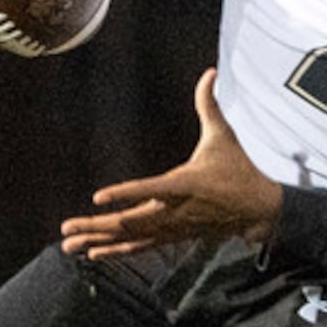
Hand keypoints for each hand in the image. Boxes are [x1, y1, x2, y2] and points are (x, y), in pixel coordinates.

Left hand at [59, 70, 284, 259]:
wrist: (259, 210)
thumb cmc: (239, 169)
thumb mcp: (224, 136)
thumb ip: (209, 105)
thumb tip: (211, 72)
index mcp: (185, 183)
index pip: (151, 189)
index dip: (126, 194)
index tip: (98, 197)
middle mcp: (176, 210)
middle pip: (131, 222)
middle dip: (96, 227)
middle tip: (66, 230)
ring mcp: (174, 227)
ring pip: (132, 238)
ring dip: (99, 241)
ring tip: (68, 245)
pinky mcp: (175, 236)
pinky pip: (142, 246)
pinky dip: (118, 250)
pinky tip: (95, 254)